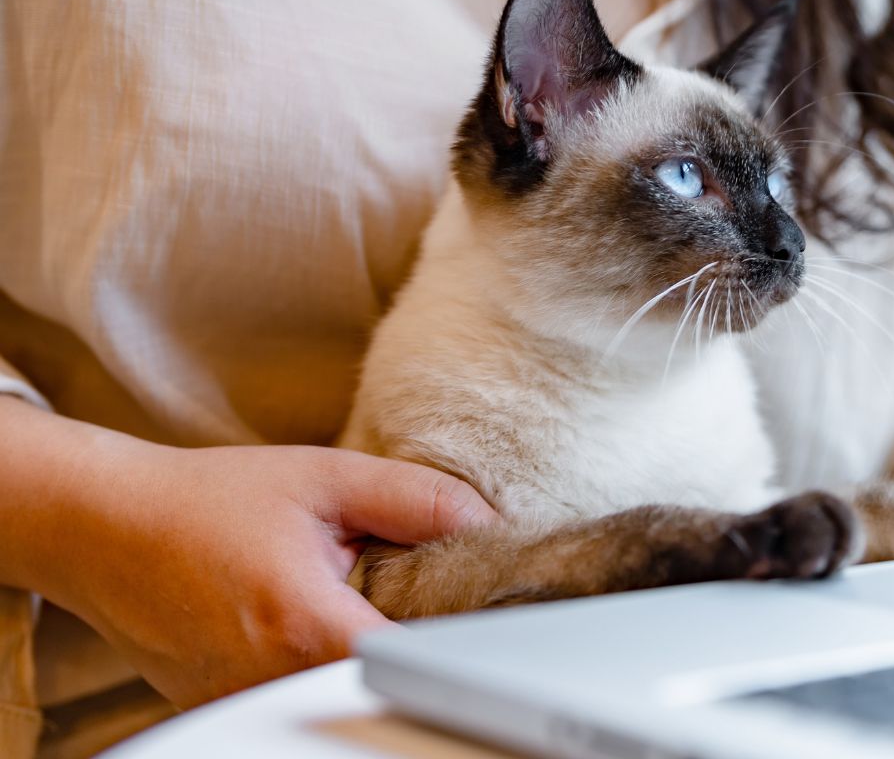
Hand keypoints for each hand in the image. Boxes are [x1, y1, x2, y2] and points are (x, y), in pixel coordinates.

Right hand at [0, 399, 496, 705]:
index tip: (470, 602)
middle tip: (403, 588)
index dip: (455, 633)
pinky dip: (314, 661)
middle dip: (407, 636)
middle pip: (381, 682)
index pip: (417, 659)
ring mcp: (243, 704)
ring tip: (341, 595)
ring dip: (357, 649)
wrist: (105, 525)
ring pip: (338, 692)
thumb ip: (419, 500)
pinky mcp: (226, 709)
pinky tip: (301, 615)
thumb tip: (493, 524)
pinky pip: (296, 694)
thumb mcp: (326, 479)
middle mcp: (272, 683)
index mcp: (307, 626)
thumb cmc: (206, 500)